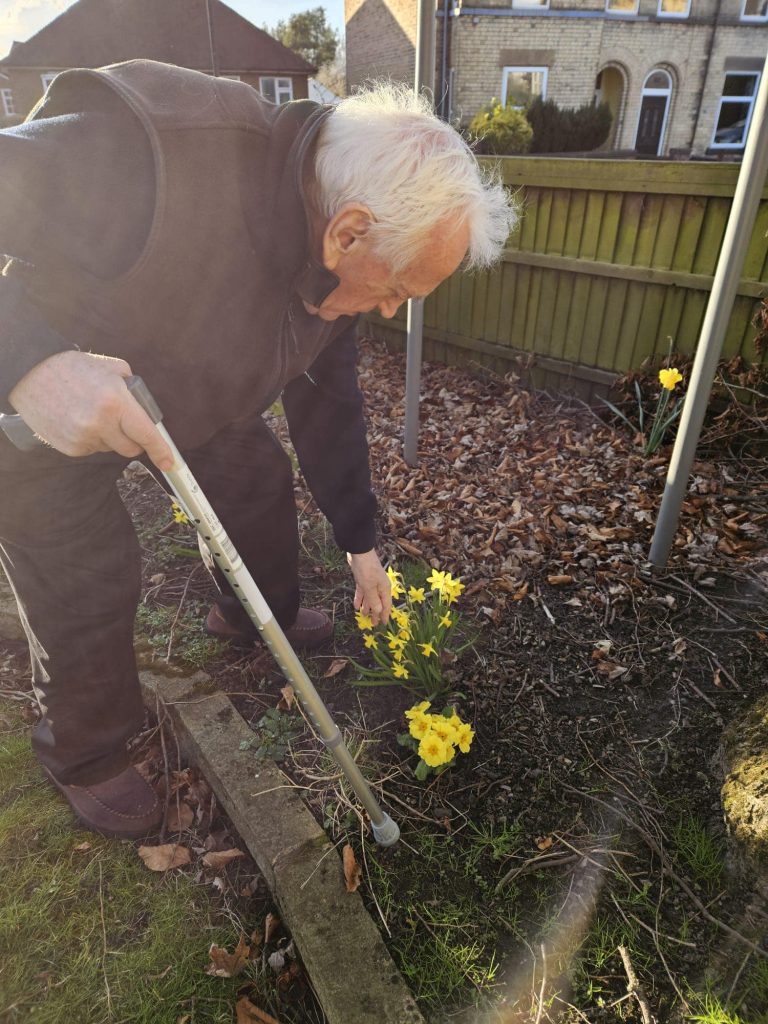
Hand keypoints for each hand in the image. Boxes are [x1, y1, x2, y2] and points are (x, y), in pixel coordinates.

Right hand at [8, 350, 173, 470]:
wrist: (31, 374)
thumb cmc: (73, 368)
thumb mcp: (112, 368)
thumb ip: (134, 388)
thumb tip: (145, 410)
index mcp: (116, 402)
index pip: (146, 434)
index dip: (161, 450)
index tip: (169, 462)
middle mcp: (101, 423)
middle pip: (131, 449)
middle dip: (133, 439)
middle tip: (123, 422)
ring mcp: (84, 438)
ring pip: (110, 448)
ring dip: (109, 437)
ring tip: (91, 413)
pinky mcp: (70, 448)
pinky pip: (92, 449)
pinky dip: (91, 439)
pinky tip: (78, 420)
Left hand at [347, 548, 391, 625]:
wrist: (360, 552)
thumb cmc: (366, 570)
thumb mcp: (369, 588)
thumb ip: (374, 601)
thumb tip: (378, 613)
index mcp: (384, 589)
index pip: (386, 605)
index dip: (384, 615)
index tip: (383, 624)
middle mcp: (380, 586)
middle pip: (378, 602)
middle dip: (375, 613)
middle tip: (372, 624)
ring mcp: (371, 582)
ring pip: (370, 597)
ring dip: (367, 606)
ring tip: (363, 615)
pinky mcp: (363, 579)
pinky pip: (363, 592)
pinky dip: (360, 598)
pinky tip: (356, 605)